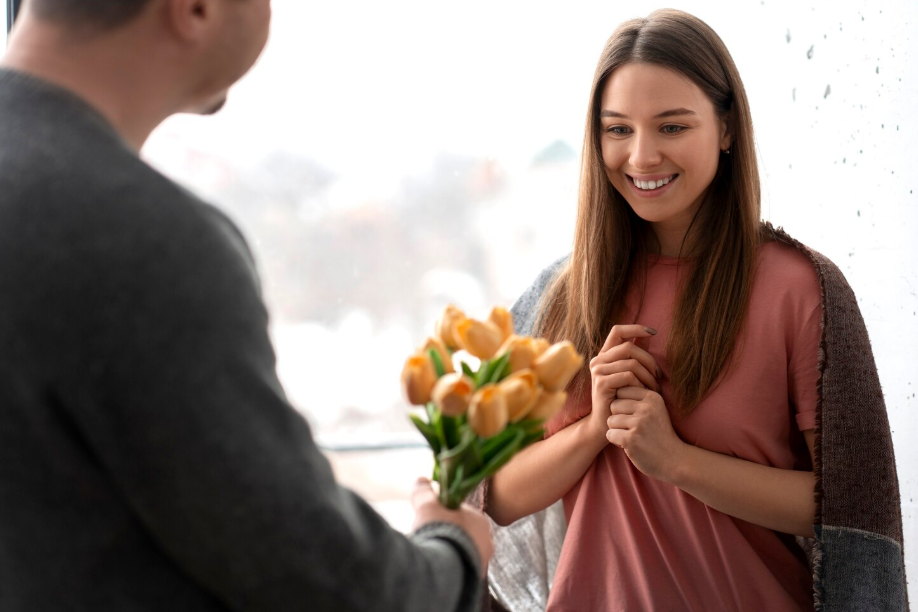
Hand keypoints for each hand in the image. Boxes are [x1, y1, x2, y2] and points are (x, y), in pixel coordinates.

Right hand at [410, 478, 493, 575]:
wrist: (444, 567)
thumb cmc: (440, 531)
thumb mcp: (428, 506)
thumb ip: (425, 492)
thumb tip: (421, 480)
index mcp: (481, 521)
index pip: (462, 513)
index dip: (445, 514)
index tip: (432, 517)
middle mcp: (487, 542)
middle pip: (463, 534)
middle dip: (448, 534)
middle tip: (430, 536)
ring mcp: (482, 562)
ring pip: (462, 553)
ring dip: (449, 552)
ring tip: (431, 553)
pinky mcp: (474, 580)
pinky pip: (460, 570)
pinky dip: (450, 568)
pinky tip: (437, 567)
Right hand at [588, 324, 660, 439]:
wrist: (607, 423)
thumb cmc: (622, 399)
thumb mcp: (631, 375)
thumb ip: (637, 355)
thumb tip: (649, 334)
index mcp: (605, 355)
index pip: (618, 331)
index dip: (635, 328)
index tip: (653, 332)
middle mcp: (598, 360)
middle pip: (629, 347)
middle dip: (649, 360)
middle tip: (659, 375)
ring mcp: (598, 371)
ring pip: (631, 362)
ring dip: (648, 375)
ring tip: (654, 388)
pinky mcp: (601, 383)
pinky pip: (628, 376)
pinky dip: (640, 384)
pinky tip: (644, 393)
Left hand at [606, 386, 685, 482]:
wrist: (674, 460)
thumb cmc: (660, 434)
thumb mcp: (656, 409)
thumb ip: (639, 398)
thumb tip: (616, 385)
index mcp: (653, 397)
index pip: (622, 390)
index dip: (623, 404)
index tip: (633, 415)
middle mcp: (646, 408)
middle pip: (614, 405)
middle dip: (618, 417)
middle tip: (632, 428)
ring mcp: (639, 424)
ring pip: (610, 420)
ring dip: (617, 430)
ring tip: (632, 436)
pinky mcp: (631, 439)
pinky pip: (610, 434)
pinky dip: (616, 441)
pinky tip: (629, 445)